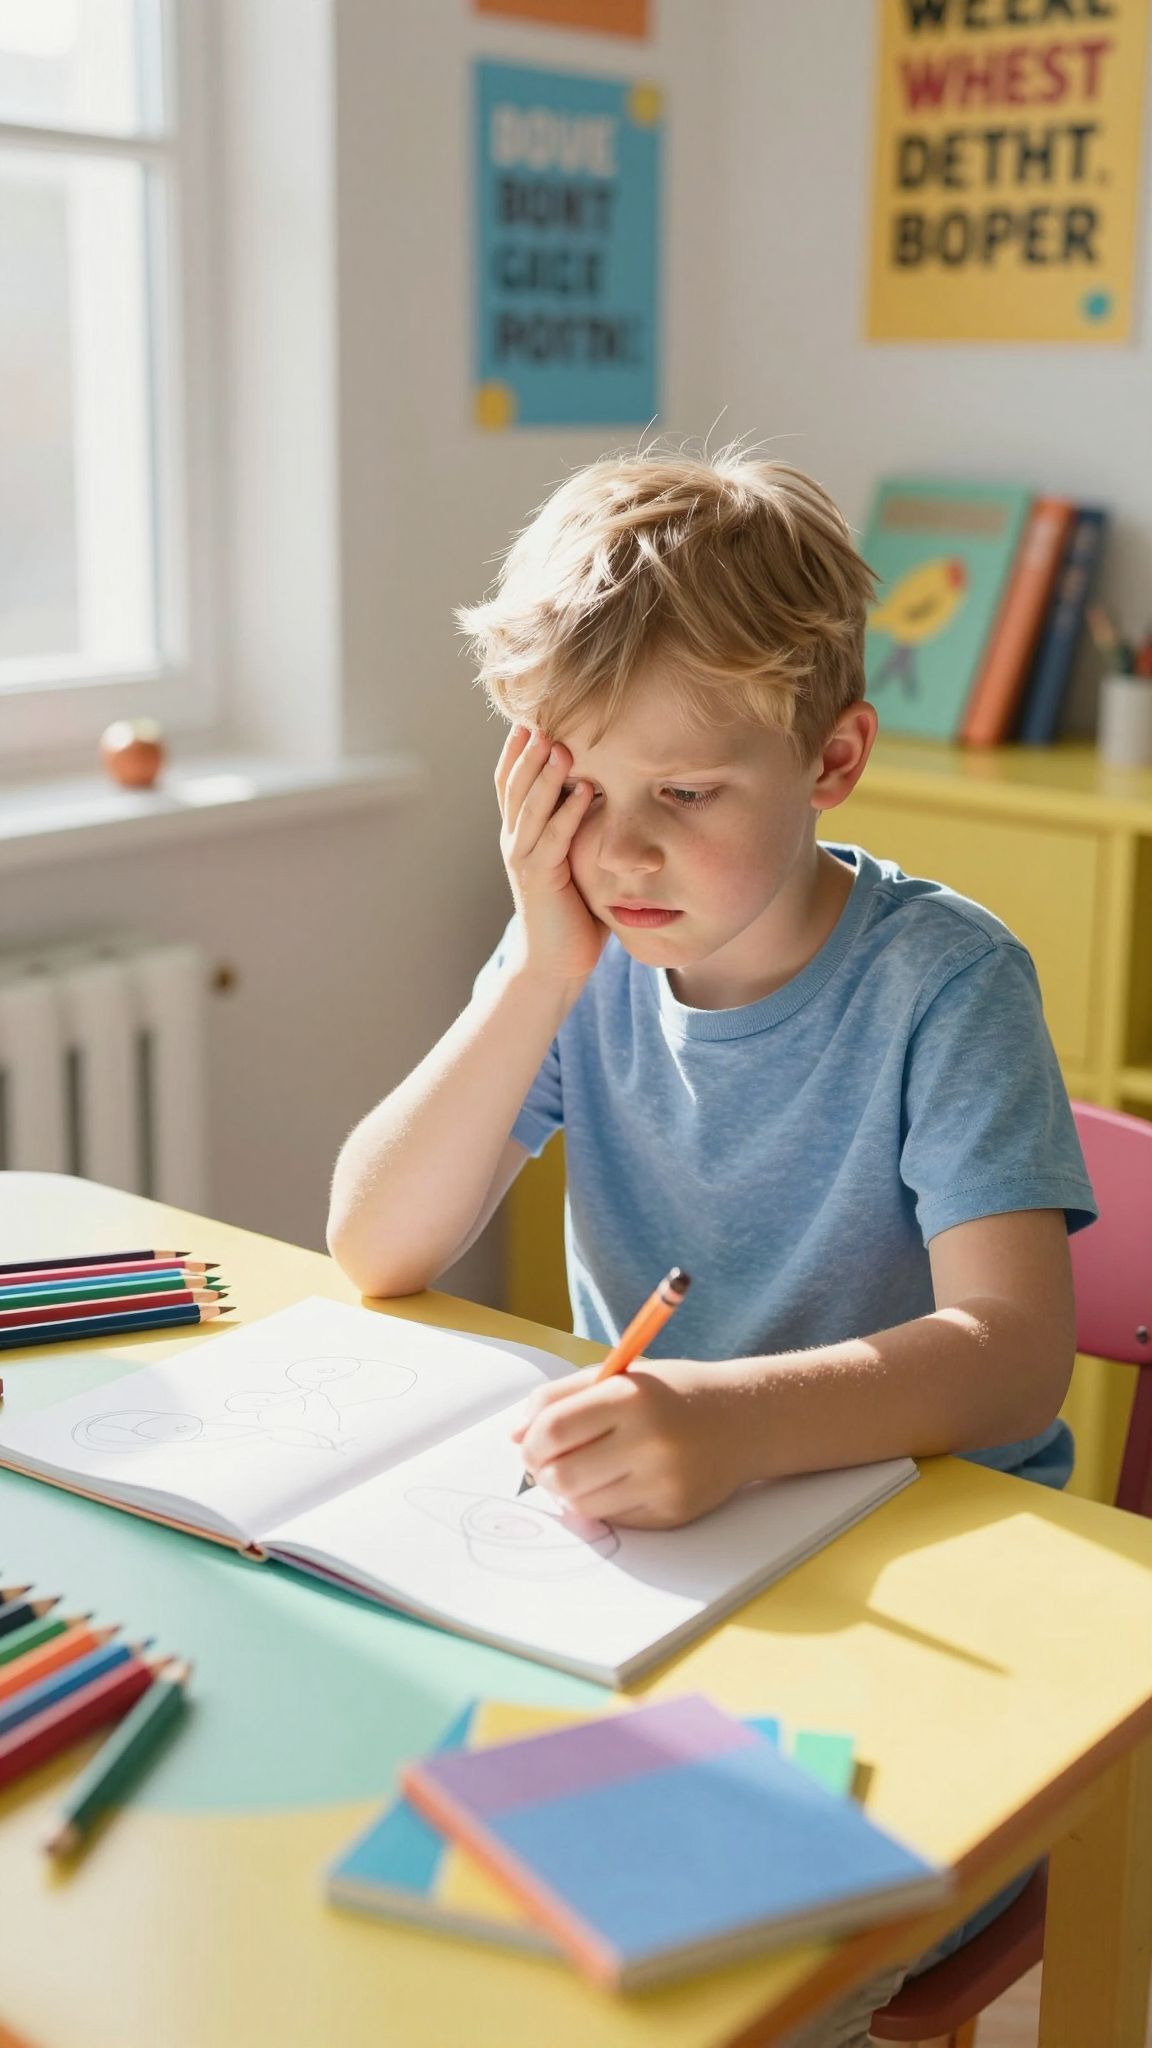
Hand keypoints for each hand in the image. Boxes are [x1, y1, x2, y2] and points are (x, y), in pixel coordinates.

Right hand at [495, 725, 608, 989]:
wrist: (555, 963)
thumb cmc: (573, 909)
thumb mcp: (576, 856)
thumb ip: (582, 823)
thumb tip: (612, 786)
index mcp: (521, 831)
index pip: (512, 779)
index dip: (518, 747)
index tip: (533, 713)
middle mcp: (515, 839)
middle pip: (514, 784)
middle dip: (529, 749)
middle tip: (543, 715)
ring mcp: (523, 859)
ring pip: (529, 806)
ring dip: (545, 774)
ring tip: (561, 743)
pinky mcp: (540, 880)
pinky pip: (553, 839)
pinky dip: (568, 813)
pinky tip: (586, 789)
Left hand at [512, 1358, 750, 1529]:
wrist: (744, 1419)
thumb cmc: (669, 1393)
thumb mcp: (617, 1376)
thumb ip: (558, 1398)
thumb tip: (514, 1436)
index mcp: (630, 1397)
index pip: (553, 1429)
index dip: (530, 1441)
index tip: (529, 1442)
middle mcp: (649, 1441)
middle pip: (562, 1475)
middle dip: (542, 1472)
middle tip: (546, 1464)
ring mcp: (663, 1482)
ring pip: (582, 1505)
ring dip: (568, 1492)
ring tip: (578, 1471)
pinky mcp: (673, 1513)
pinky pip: (614, 1520)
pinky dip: (601, 1505)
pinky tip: (613, 1482)